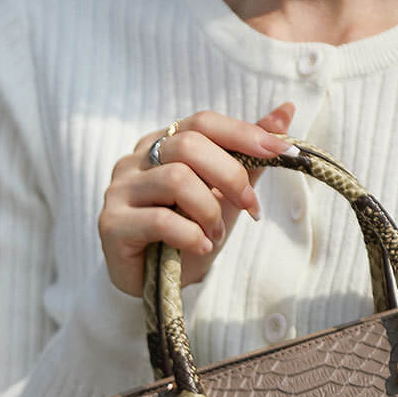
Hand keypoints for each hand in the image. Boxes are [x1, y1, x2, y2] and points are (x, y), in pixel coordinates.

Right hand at [98, 102, 296, 295]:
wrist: (158, 284)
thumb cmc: (189, 234)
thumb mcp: (225, 195)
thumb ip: (248, 157)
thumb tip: (285, 112)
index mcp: (163, 145)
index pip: (203, 122)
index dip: (244, 134)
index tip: (280, 152)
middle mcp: (136, 160)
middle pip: (189, 145)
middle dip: (231, 177)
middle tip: (250, 208)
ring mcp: (119, 190)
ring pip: (176, 180)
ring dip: (210, 212)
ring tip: (216, 235)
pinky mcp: (112, 224)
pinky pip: (161, 220)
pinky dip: (191, 236)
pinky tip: (200, 248)